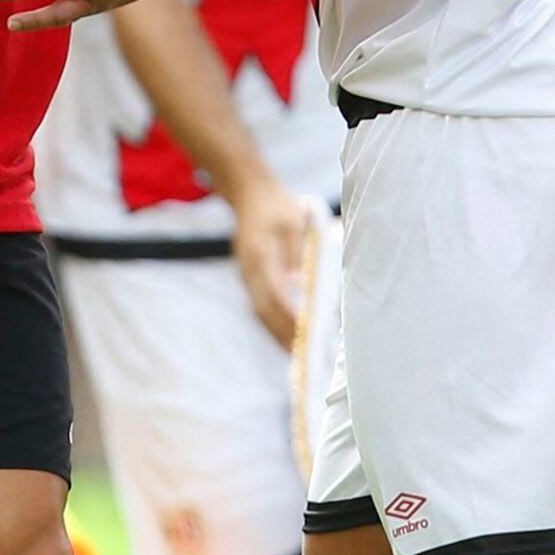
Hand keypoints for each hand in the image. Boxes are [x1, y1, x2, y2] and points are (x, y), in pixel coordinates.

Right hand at [228, 172, 314, 348]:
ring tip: (301, 358)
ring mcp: (247, 276)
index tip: (307, 335)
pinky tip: (291, 338)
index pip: (274, 294)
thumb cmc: (278, 206)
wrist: (250, 194)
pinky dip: (274, 325)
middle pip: (264, 311)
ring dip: (278, 336)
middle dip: (284, 337)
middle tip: (306, 361)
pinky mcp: (251, 279)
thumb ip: (298, 252)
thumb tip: (304, 284)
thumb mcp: (295, 221)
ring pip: (261, 313)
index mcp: (260, 254)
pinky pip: (261, 308)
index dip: (289, 317)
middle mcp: (249, 270)